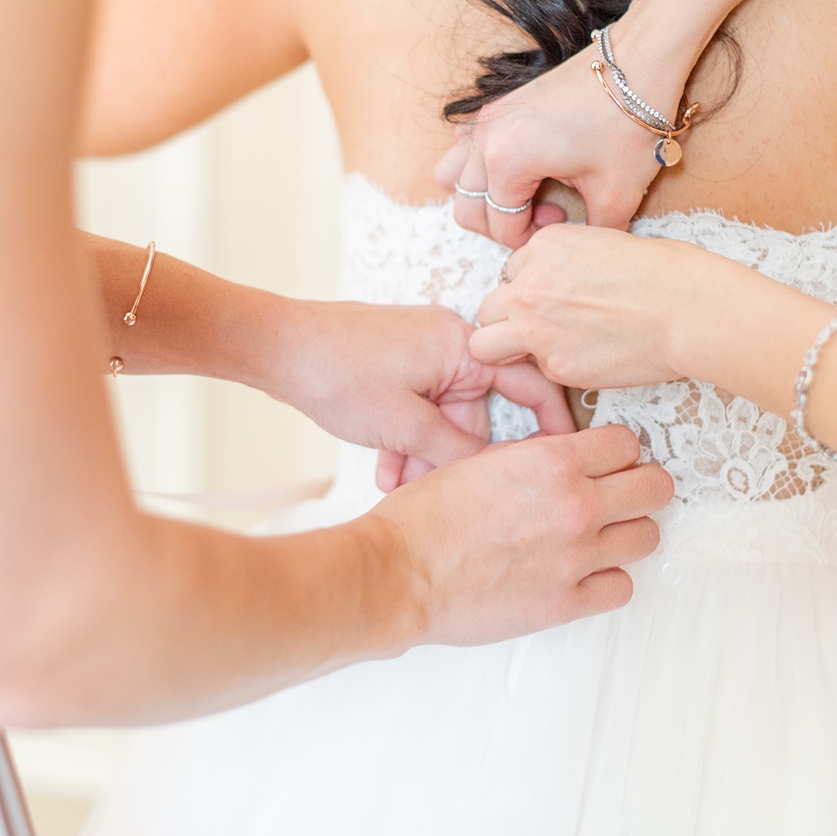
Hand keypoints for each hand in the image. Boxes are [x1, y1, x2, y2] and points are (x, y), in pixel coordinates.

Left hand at [270, 300, 574, 490]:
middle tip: (442, 493)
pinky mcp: (398, 365)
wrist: (276, 347)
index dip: (551, 423)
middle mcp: (448, 344)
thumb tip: (490, 477)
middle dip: (455, 457)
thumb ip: (454, 452)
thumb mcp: (403, 425)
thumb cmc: (335, 371)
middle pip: (477, 411)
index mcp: (461, 344)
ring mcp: (421, 353)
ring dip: (425, 455)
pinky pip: (419, 409)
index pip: (529, 381)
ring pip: (443, 417)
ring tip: (399, 487)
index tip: (560, 457)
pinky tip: (386, 471)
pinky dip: (407, 439)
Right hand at [365, 425, 672, 645]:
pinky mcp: (565, 602)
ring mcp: (575, 557)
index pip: (626, 443)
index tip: (611, 459)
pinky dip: (609, 578)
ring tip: (605, 533)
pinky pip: (621, 587)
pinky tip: (587, 571)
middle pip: (654, 488)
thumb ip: (534, 456)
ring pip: (646, 537)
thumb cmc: (426, 517)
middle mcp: (574, 506)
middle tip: (623, 493)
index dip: (619, 450)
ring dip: (629, 531)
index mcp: (551, 462)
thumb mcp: (482, 459)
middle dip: (641, 486)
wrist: (400, 572)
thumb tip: (564, 457)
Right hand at [434, 28, 689, 248]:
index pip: (499, 226)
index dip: (530, 240)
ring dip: (481, 196)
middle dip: (503, 224)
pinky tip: (524, 165)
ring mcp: (487, 118)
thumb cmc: (629, 124)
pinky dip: (480, 165)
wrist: (639, 60)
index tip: (563, 228)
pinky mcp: (499, 104)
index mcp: (507, 162)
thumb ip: (592, 234)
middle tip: (548, 216)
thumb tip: (581, 251)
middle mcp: (486, 139)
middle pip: (466, 207)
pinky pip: (466, 145)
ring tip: (527, 193)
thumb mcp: (617, 194)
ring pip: (454, 176)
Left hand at [470, 223, 730, 388]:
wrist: (688, 310)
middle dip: (508, 319)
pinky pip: (537, 371)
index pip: (512, 271)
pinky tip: (590, 359)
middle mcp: (529, 284)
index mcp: (544, 246)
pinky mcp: (555, 366)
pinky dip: (556, 369)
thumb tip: (557, 285)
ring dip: (508, 348)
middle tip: (540, 328)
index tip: (556, 298)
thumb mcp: (603, 243)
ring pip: (485, 344)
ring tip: (545, 349)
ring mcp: (536, 327)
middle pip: (488, 307)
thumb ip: (564, 264)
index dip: (531, 287)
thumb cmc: (664, 273)